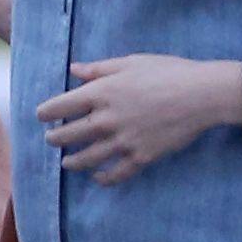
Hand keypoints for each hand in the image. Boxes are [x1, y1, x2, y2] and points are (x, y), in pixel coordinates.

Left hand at [40, 56, 241, 184]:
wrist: (201, 95)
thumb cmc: (167, 72)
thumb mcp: (130, 63)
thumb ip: (99, 69)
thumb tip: (74, 70)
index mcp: (101, 93)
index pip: (60, 107)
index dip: (45, 113)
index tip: (41, 116)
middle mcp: (106, 120)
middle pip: (68, 135)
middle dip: (54, 139)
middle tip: (51, 140)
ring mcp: (122, 142)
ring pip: (86, 158)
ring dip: (72, 161)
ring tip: (67, 163)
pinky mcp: (140, 157)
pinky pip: (115, 174)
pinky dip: (103, 178)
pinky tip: (97, 177)